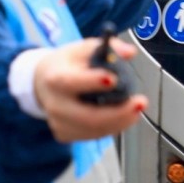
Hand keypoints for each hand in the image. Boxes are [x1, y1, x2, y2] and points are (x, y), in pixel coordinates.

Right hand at [33, 37, 147, 142]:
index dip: (91, 82)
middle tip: (141, 103)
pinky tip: (122, 117)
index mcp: (55, 78)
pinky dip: (111, 127)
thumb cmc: (69, 63)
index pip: (70, 82)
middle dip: (117, 113)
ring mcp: (58, 122)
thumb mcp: (86, 48)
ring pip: (93, 129)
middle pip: (86, 116)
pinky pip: (92, 135)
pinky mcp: (63, 134)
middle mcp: (54, 104)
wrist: (42, 82)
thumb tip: (129, 52)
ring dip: (120, 121)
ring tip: (136, 109)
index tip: (114, 79)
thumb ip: (110, 47)